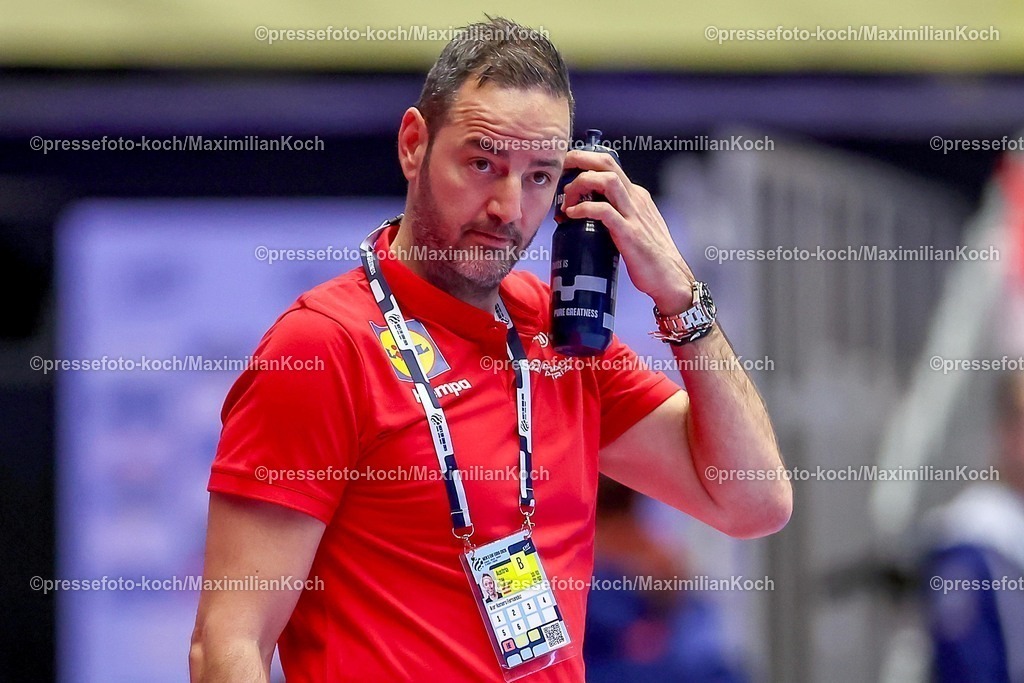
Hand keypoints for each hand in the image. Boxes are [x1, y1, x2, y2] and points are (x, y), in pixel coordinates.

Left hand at [560, 149, 693, 314]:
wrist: (670, 279)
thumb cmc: (649, 258)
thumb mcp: (632, 227)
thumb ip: (615, 217)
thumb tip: (587, 217)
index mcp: (635, 195)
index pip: (608, 165)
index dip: (583, 163)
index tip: (564, 173)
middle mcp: (635, 198)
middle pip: (606, 163)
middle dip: (579, 159)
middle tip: (559, 171)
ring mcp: (633, 214)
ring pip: (606, 180)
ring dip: (580, 184)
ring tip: (566, 202)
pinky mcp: (629, 233)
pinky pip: (604, 211)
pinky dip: (584, 209)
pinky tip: (571, 216)